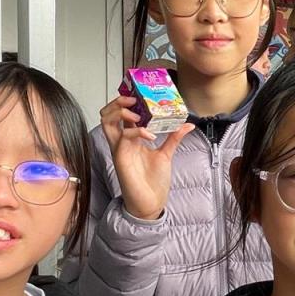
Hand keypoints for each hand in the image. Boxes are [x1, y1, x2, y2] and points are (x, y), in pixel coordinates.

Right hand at [99, 95, 193, 219]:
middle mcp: (121, 142)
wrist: (151, 203)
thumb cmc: (153, 181)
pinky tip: (151, 135)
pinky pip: (124, 137)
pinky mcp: (121, 158)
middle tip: (134, 97)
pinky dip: (137, 131)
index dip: (126, 100)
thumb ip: (173, 137)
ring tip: (137, 110)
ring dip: (120, 111)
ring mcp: (119, 149)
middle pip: (107, 114)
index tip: (140, 92)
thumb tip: (187, 124)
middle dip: (118, 101)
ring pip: (107, 122)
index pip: (121, 113)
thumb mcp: (166, 154)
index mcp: (130, 139)